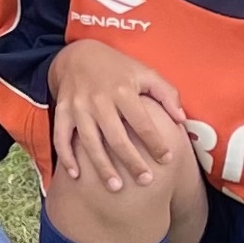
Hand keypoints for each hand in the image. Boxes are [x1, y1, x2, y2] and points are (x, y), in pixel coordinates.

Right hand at [49, 39, 187, 190]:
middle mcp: (99, 100)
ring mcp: (78, 107)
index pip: (142, 123)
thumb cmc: (117, 68)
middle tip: (146, 181)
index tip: (167, 159)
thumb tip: (181, 119)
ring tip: (116, 188)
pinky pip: (61, 137)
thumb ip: (166, 94)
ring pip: (90, 143)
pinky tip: (75, 176)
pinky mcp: (62, 111)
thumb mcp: (145, 72)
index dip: (156, 143)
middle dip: (132, 162)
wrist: (78, 54)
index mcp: (122, 90)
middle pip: (117, 138)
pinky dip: (66, 157)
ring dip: (102, 167)